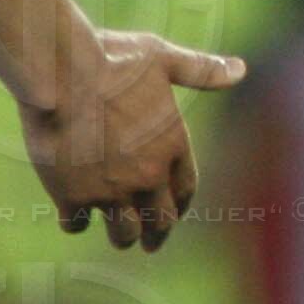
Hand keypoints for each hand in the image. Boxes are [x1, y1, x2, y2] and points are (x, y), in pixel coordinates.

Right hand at [19, 29, 246, 251]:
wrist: (62, 72)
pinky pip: (77, 224)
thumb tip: (240, 69)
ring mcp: (111, 190)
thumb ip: (201, 71)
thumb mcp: (163, 58)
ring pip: (123, 233)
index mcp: (173, 144)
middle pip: (159, 221)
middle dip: (157, 235)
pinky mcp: (74, 197)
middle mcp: (147, 175)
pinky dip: (75, 222)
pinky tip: (73, 216)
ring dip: (122, 236)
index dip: (180, 205)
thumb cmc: (112, 59)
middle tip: (150, 244)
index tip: (174, 215)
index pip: (185, 190)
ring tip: (119, 236)